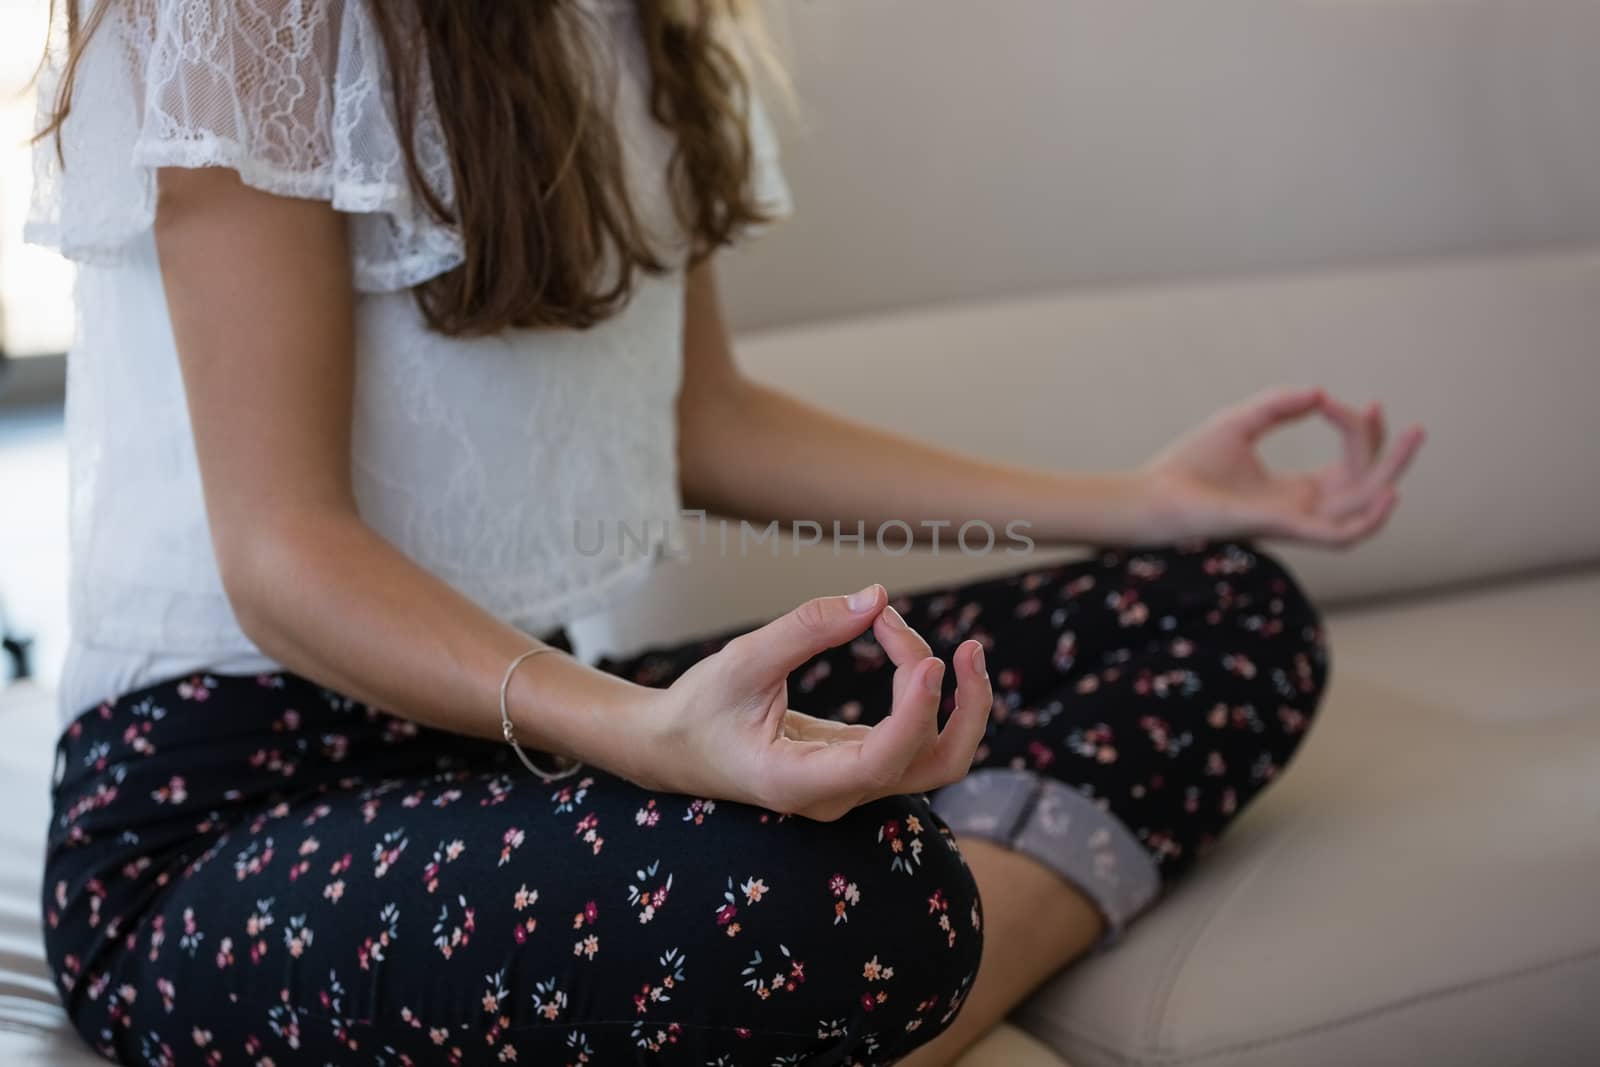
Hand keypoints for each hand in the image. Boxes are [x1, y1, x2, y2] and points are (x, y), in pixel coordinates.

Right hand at [632, 585, 992, 820]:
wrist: (672, 750)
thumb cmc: (698, 709)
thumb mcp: (741, 662)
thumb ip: (806, 629)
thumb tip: (876, 596)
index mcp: (799, 783)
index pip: (881, 761)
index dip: (914, 713)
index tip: (929, 661)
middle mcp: (837, 794)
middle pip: (937, 767)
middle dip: (966, 710)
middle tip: (963, 647)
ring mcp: (853, 784)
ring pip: (937, 757)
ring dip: (958, 704)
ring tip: (958, 648)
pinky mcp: (859, 765)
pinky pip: (915, 739)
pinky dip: (927, 697)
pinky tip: (916, 655)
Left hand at [1140, 385, 1425, 547]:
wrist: (1154, 492)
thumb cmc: (1189, 464)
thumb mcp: (1240, 422)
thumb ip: (1279, 406)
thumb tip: (1319, 393)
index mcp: (1296, 491)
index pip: (1348, 464)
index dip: (1356, 431)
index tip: (1335, 401)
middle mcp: (1303, 510)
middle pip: (1367, 486)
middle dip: (1393, 454)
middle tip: (1414, 425)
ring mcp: (1296, 522)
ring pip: (1364, 508)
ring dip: (1393, 475)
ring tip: (1412, 439)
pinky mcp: (1283, 528)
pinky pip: (1340, 536)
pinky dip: (1370, 518)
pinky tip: (1388, 490)